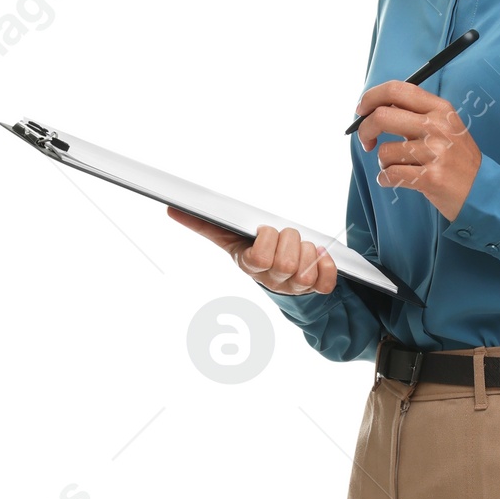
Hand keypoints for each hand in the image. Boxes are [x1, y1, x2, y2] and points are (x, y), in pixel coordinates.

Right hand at [166, 207, 336, 294]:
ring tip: (303, 245)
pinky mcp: (315, 289)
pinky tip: (320, 256)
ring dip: (308, 252)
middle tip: (287, 235)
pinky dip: (327, 267)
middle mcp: (271, 280)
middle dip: (290, 241)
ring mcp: (294, 287)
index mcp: (250, 266)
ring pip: (306, 272)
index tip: (265, 230)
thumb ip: (204, 224)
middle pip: (286, 263)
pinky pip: (326, 282)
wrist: (277, 276)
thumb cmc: (253, 249)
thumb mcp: (230, 237)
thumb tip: (172, 209)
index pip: (260, 257)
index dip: (267, 240)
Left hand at [353, 80, 480, 220]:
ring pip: (384, 151)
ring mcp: (435, 152)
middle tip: (366, 141)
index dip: (371, 97)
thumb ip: (416, 114)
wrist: (483, 190)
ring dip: (384, 162)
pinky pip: (390, 175)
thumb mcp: (445, 126)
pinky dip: (386, 179)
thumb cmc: (457, 159)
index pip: (396, 90)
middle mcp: (437, 126)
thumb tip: (376, 107)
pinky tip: (395, 180)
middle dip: (364, 130)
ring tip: (398, 167)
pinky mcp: (430, 178)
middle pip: (381, 117)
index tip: (361, 110)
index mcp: (439, 109)